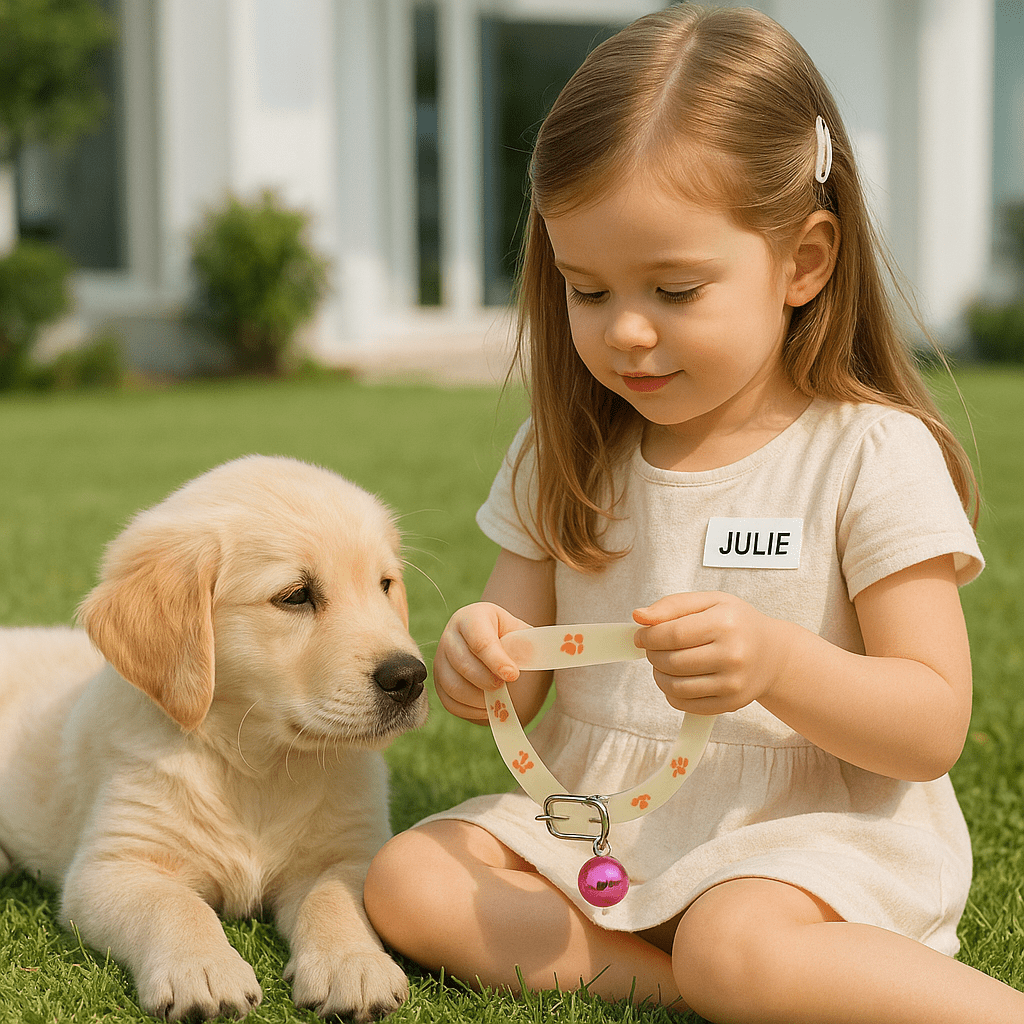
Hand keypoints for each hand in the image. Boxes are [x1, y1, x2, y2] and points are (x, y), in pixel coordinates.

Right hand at [432, 602, 530, 721]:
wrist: (497, 644)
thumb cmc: (511, 637)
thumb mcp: (522, 633)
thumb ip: (526, 644)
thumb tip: (529, 656)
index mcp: (472, 617)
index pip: (479, 640)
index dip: (496, 660)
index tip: (513, 675)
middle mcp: (451, 635)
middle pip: (462, 662)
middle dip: (486, 680)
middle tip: (504, 686)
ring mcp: (441, 658)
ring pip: (452, 685)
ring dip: (477, 698)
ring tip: (497, 699)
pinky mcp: (439, 680)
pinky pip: (449, 701)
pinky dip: (469, 710)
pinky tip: (487, 708)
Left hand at [633, 592, 785, 714]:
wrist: (772, 654)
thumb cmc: (737, 623)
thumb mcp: (710, 601)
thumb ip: (672, 605)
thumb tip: (638, 616)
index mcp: (725, 623)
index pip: (672, 634)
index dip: (648, 637)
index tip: (640, 636)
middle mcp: (732, 655)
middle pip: (672, 662)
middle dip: (652, 655)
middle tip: (653, 648)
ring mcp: (733, 683)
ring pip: (675, 686)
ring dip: (659, 675)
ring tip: (663, 663)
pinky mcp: (731, 703)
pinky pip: (685, 704)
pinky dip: (671, 693)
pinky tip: (676, 679)